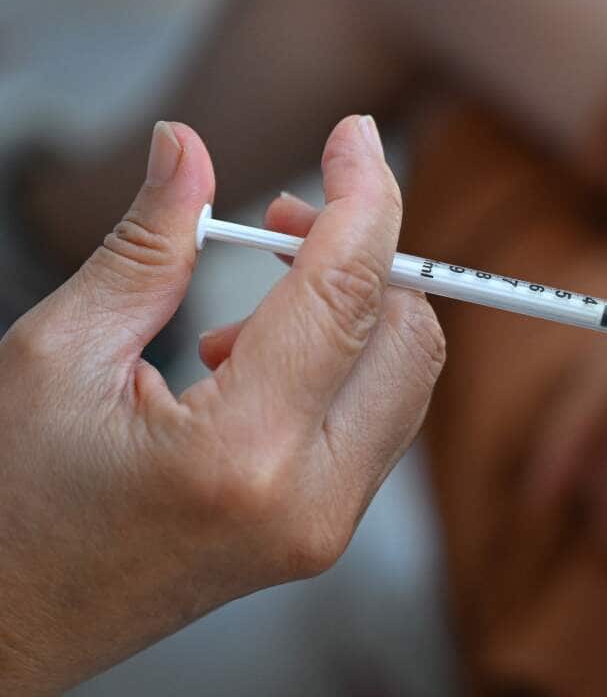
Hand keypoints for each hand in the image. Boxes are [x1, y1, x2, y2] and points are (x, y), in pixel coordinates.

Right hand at [0, 116, 443, 694]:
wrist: (7, 628)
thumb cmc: (11, 504)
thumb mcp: (58, 356)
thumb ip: (148, 246)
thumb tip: (189, 147)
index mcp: (240, 453)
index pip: (347, 295)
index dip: (365, 198)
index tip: (357, 135)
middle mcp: (310, 498)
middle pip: (409, 335)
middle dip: (365, 255)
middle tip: (282, 219)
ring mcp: (327, 527)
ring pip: (406, 378)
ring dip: (355, 311)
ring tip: (246, 307)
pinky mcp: (324, 533)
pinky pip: (378, 420)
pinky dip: (344, 363)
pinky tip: (257, 359)